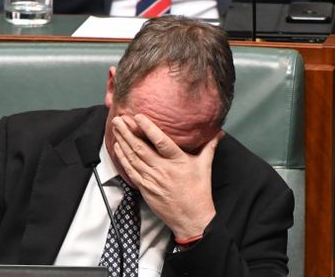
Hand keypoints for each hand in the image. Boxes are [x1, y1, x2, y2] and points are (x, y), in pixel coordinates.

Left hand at [111, 114, 224, 238]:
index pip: (161, 141)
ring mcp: (152, 179)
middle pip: (140, 148)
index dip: (148, 128)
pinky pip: (131, 171)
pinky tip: (118, 148)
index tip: (138, 116)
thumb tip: (218, 133)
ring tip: (115, 128)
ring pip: (133, 157)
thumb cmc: (198, 192)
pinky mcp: (145, 188)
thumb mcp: (205, 167)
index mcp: (178, 161)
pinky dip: (123, 158)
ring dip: (122, 142)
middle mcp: (162, 169)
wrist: (191, 218)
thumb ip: (209, 147)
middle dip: (127, 132)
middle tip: (118, 119)